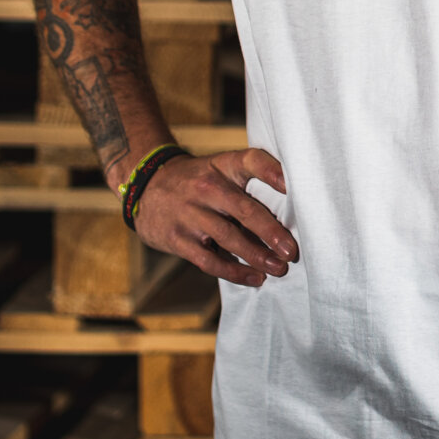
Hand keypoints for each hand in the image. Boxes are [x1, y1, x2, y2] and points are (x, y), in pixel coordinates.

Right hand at [131, 147, 296, 287]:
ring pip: (228, 237)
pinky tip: (255, 278)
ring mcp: (189, 213)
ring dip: (257, 255)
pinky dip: (234, 272)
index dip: (272, 171)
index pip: (251, 161)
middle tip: (291, 251)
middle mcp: (206, 187)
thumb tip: (292, 210)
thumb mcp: (220, 168)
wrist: (146, 186)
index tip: (292, 186)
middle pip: (244, 208)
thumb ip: (249, 181)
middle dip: (271, 232)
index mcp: (222, 166)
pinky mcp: (177, 238)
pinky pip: (209, 260)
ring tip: (279, 268)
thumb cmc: (198, 181)